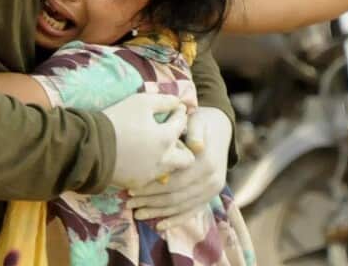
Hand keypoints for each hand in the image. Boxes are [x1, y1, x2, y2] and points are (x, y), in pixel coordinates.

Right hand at [102, 93, 193, 190]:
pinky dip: (149, 167)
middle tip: (171, 136)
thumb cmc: (116, 120)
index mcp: (166, 138)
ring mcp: (150, 175)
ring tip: (155, 147)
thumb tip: (177, 102)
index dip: (179, 113)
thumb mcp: (141, 102)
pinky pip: (151, 177)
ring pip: (170, 169)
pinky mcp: (137, 183)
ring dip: (167, 158)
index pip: (182, 123)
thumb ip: (164, 101)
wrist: (89, 146)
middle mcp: (163, 160)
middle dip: (183, 146)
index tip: (176, 109)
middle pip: (187, 158)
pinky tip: (140, 158)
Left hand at [128, 106, 231, 228]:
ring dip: (158, 212)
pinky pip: (192, 212)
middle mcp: (212, 180)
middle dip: (150, 201)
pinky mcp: (210, 197)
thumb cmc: (200, 123)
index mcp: (206, 162)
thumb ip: (193, 132)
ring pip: (181, 206)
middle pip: (175, 197)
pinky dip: (175, 220)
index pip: (174, 181)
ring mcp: (212, 190)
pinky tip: (159, 226)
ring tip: (137, 213)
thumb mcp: (196, 121)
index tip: (131, 188)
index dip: (151, 187)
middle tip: (128, 203)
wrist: (219, 129)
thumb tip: (196, 147)